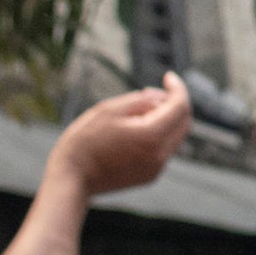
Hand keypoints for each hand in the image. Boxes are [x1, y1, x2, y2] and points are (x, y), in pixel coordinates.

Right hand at [48, 79, 191, 200]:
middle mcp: (160, 155)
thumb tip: (161, 97)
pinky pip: (163, 149)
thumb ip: (142, 100)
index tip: (169, 77)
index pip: (180, 107)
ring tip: (134, 113)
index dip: (177, 88)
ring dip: (165, 119)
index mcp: (151, 136)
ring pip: (174, 136)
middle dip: (173, 103)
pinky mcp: (150, 176)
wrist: (72, 177)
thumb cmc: (85, 141)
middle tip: (151, 93)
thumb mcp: (110, 109)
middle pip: (183, 122)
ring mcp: (157, 168)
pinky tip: (133, 131)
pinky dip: (157, 135)